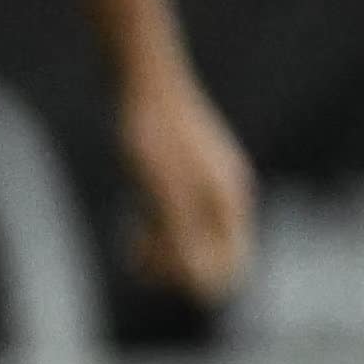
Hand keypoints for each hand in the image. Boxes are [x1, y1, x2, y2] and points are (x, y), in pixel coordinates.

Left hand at [107, 65, 254, 308]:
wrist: (142, 77)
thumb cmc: (151, 135)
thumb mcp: (162, 192)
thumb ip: (185, 239)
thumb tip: (202, 287)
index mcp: (229, 202)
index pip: (231, 268)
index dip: (193, 279)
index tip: (156, 264)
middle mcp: (227, 196)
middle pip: (214, 258)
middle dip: (175, 266)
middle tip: (137, 250)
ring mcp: (209, 184)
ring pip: (195, 239)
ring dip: (164, 250)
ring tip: (132, 237)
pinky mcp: (188, 174)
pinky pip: (182, 219)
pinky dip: (159, 228)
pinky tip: (134, 216)